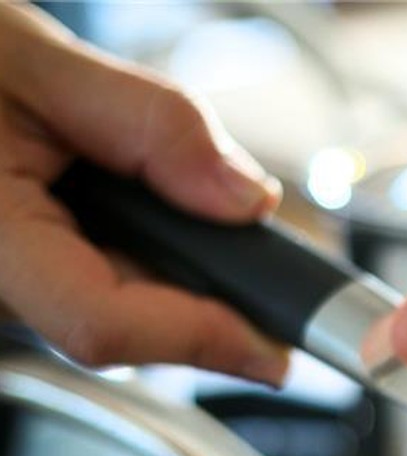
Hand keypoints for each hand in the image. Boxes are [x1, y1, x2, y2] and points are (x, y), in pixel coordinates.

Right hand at [0, 4, 288, 382]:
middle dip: (213, 294)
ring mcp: (5, 293)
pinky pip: (99, 288)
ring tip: (193, 202)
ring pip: (121, 310)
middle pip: (130, 324)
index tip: (280, 348)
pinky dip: (147, 255)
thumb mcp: (28, 58)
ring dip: (181, 269)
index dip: (200, 339)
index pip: (103, 322)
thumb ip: (147, 125)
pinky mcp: (19, 283)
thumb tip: (246, 196)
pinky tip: (150, 209)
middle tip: (279, 253)